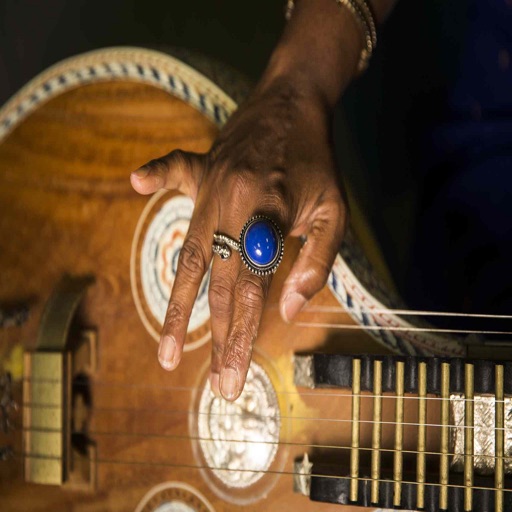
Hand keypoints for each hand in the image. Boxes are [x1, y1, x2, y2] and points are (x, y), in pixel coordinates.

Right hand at [131, 76, 346, 400]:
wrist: (297, 107)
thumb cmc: (319, 165)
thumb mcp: (336, 213)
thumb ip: (318, 262)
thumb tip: (289, 310)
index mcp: (270, 214)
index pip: (253, 287)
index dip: (243, 334)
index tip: (235, 376)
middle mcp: (234, 205)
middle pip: (221, 285)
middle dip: (220, 338)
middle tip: (218, 384)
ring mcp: (212, 187)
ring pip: (190, 257)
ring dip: (177, 308)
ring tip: (165, 352)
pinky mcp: (201, 169)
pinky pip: (173, 171)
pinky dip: (156, 174)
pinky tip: (134, 182)